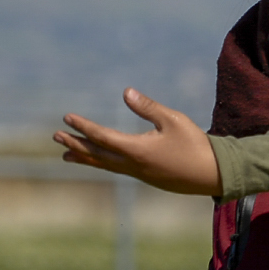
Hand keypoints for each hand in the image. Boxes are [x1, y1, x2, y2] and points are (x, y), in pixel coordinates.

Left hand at [56, 89, 222, 196]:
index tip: (67, 118)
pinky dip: (100, 163)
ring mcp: (137, 173)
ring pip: (104, 164)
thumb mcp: (173, 120)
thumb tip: (126, 92)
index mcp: (136, 150)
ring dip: (84, 157)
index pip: (102, 136)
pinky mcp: (145, 177)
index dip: (83, 127)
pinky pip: (115, 168)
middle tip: (56, 137)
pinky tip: (99, 160)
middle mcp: (132, 164)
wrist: (212, 174)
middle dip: (76, 144)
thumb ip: (148, 107)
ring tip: (66, 155)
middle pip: (96, 154)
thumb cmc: (195, 145)